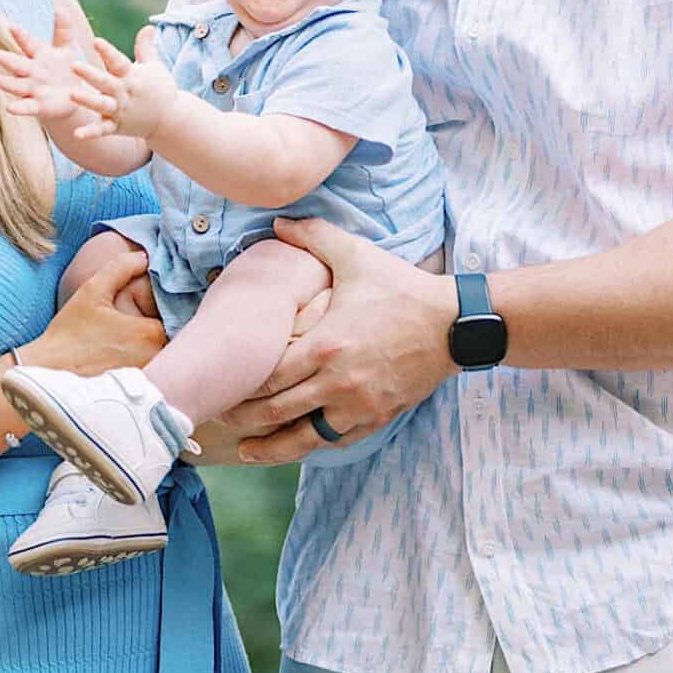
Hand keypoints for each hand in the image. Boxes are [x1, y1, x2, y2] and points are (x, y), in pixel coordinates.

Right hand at [0, 14, 95, 125]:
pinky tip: (9, 108)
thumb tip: (59, 6)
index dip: (20, 34)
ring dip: (4, 82)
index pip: (28, 42)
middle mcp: (32, 72)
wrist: (73, 98)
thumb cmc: (66, 70)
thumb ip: (63, 29)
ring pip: (16, 85)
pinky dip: (19, 108)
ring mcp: (33, 89)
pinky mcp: (38, 106)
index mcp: (39, 55)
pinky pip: (26, 107)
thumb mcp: (67, 49)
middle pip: (17, 64)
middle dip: (6, 59)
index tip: (10, 25)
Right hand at [17, 244, 166, 375]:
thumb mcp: (92, 292)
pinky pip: (152, 375)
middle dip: (155, 330)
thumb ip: (120, 269)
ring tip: (124, 345)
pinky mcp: (138, 395)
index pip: (171, 316)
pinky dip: (145, 368)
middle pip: (170, 339)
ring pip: (161, 358)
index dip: (157, 311)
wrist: (47, 375)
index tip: (141, 311)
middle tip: (131, 328)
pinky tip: (121, 362)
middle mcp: (155, 359)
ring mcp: (149, 379)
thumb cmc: (69, 334)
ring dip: (150, 350)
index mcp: (149, 333)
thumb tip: (143, 256)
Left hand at [66, 28, 182, 141]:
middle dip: (90, 74)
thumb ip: (146, 47)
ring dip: (87, 100)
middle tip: (73, 65)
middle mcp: (124, 93)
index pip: (118, 62)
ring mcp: (120, 111)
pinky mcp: (117, 127)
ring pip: (101, 105)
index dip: (107, 52)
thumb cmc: (160, 88)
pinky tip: (76, 134)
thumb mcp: (154, 66)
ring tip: (72, 94)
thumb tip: (148, 26)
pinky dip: (90, 133)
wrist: (170, 119)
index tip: (96, 41)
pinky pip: (102, 130)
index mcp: (131, 76)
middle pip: (105, 82)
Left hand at [221, 219, 457, 465]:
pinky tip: (293, 448)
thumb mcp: (356, 256)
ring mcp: (358, 405)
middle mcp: (338, 382)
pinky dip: (310, 446)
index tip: (221, 383)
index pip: (268, 375)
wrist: (453, 324)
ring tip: (245, 450)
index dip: (240, 383)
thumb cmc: (401, 288)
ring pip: (304, 438)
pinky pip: (335, 440)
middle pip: (277, 411)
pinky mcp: (376, 416)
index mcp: (326, 345)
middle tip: (220, 416)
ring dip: (271, 447)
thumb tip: (277, 222)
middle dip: (244, 417)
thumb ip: (314, 236)